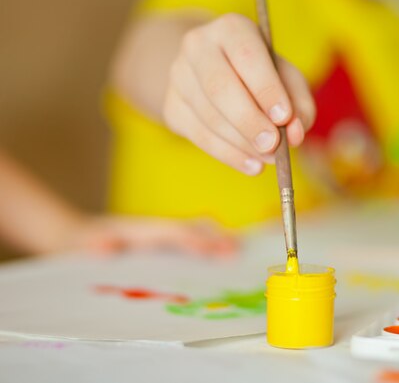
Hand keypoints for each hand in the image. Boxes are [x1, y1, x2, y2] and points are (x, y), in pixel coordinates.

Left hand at [66, 216, 238, 256]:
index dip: (194, 240)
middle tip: (237, 251)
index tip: (212, 250)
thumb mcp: (80, 245)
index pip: (172, 233)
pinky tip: (223, 254)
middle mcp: (155, 228)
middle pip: (191, 229)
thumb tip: (105, 247)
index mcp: (140, 230)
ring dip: (216, 240)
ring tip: (238, 252)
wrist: (76, 237)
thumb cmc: (80, 244)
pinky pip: (191, 239)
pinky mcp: (162, 241)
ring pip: (195, 232)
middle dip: (215, 239)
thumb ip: (94, 245)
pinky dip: (209, 242)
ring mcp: (161, 233)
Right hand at [163, 13, 315, 175]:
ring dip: (242, 143)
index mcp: (232, 28)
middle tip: (274, 145)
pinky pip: (199, 136)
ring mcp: (179, 76)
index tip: (284, 117)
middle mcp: (199, 46)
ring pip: (209, 117)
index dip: (266, 88)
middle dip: (249, 121)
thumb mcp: (286, 77)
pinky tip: (253, 165)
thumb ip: (299, 102)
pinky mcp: (172, 106)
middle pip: (220, 87)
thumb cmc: (260, 73)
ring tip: (270, 158)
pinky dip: (229, 155)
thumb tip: (295, 134)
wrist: (213, 70)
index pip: (247, 56)